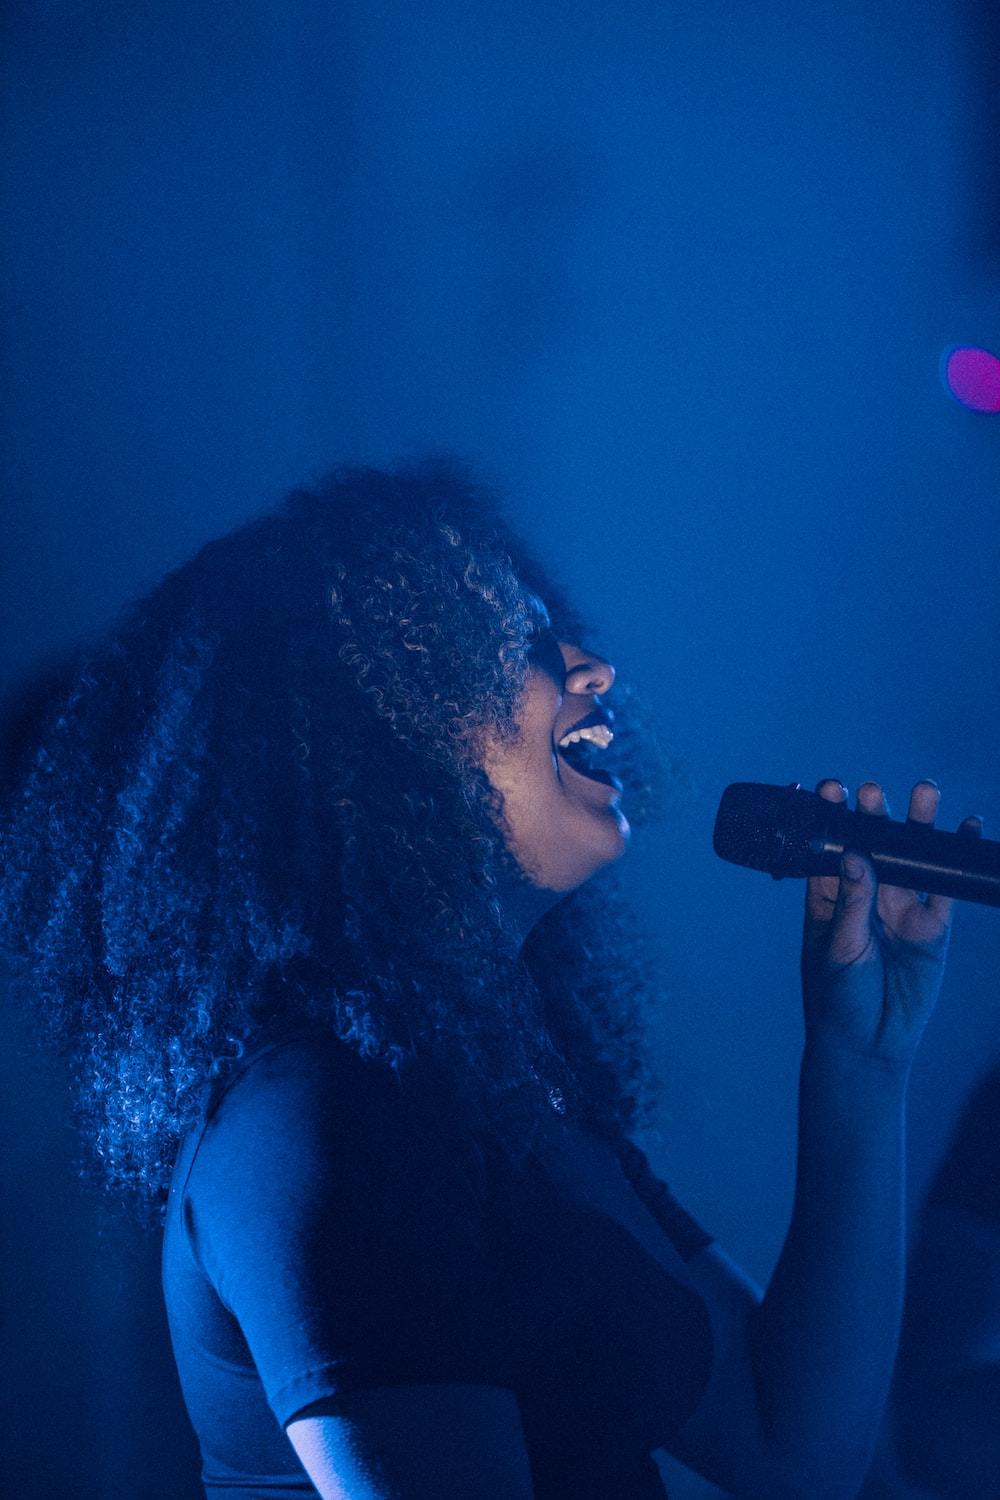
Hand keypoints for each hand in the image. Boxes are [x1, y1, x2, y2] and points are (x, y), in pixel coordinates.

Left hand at [800, 780, 980, 1066]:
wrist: (870, 1045)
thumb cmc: (836, 999)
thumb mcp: (837, 949)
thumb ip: (850, 904)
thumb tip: (856, 857)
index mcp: (830, 897)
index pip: (830, 848)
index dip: (831, 818)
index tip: (831, 788)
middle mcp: (866, 895)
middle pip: (872, 844)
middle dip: (874, 814)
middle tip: (873, 791)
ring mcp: (901, 908)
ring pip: (912, 858)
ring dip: (918, 825)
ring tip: (925, 792)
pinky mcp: (932, 927)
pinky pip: (946, 889)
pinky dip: (955, 861)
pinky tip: (966, 830)